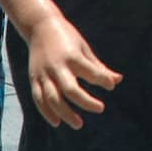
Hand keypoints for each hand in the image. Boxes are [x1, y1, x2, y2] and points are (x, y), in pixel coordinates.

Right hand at [24, 13, 122, 129]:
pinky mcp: (33, 78)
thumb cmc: (67, 37)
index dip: (102, 80)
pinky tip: (57, 122)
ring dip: (65, 114)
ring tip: (79, 124)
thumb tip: (118, 81)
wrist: (40, 26)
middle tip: (101, 108)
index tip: (111, 86)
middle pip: (70, 90)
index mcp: (72, 56)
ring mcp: (44, 73)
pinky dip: (46, 112)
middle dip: (86, 102)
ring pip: (52, 99)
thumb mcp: (84, 48)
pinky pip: (38, 99)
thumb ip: (99, 67)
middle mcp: (57, 66)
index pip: (90, 72)